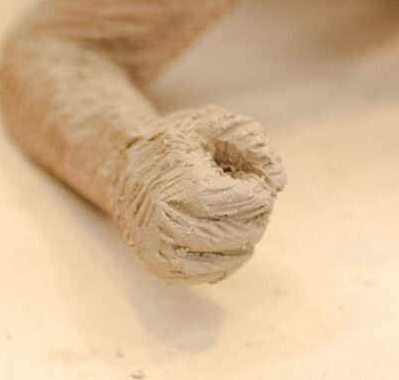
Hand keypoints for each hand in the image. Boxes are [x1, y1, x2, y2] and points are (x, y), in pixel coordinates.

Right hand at [108, 107, 286, 285]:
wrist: (122, 164)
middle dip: (257, 214)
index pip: (248, 202)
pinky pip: (210, 274)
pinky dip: (228, 258)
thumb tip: (277, 183)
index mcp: (183, 187)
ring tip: (233, 212)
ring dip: (244, 237)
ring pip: (230, 259)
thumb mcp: (214, 123)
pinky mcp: (159, 267)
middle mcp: (167, 224)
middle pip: (242, 233)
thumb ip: (255, 144)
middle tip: (246, 195)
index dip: (260, 188)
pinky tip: (225, 235)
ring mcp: (161, 250)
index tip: (250, 176)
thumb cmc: (176, 141)